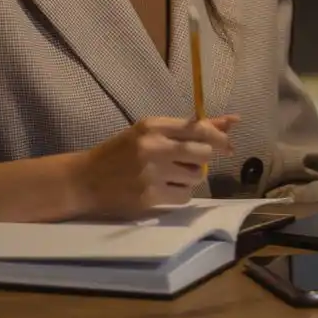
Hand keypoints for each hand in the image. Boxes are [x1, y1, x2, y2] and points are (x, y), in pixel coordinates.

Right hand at [70, 115, 238, 218]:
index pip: (198, 128)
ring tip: (173, 174)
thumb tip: (232, 121)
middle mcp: (153, 146)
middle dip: (205, 158)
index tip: (227, 144)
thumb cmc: (120, 152)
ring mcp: (151, 173)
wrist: (85, 179)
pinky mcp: (149, 197)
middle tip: (192, 161)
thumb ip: (188, 128)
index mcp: (153, 125)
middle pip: (202, 153)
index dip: (218, 137)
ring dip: (191, 177)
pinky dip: (181, 193)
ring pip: (196, 176)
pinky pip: (184, 196)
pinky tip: (166, 188)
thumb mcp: (149, 132)